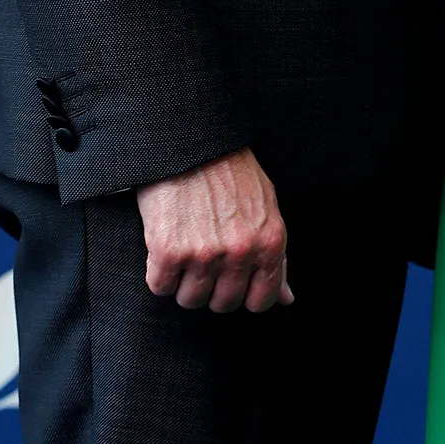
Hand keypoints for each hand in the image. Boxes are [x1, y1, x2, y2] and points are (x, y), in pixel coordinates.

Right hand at [137, 148, 293, 313]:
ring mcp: (204, 253)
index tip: (230, 278)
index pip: (260, 301)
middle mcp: (240, 251)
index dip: (243, 293)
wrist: (191, 139)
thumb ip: (276, 257)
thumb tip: (286, 299)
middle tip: (204, 255)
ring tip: (185, 245)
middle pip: (222, 304)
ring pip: (190, 299)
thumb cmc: (230, 172)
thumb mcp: (265, 207)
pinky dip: (158, 272)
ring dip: (183, 281)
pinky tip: (165, 243)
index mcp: (270, 242)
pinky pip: (160, 287)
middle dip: (212, 287)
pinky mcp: (168, 250)